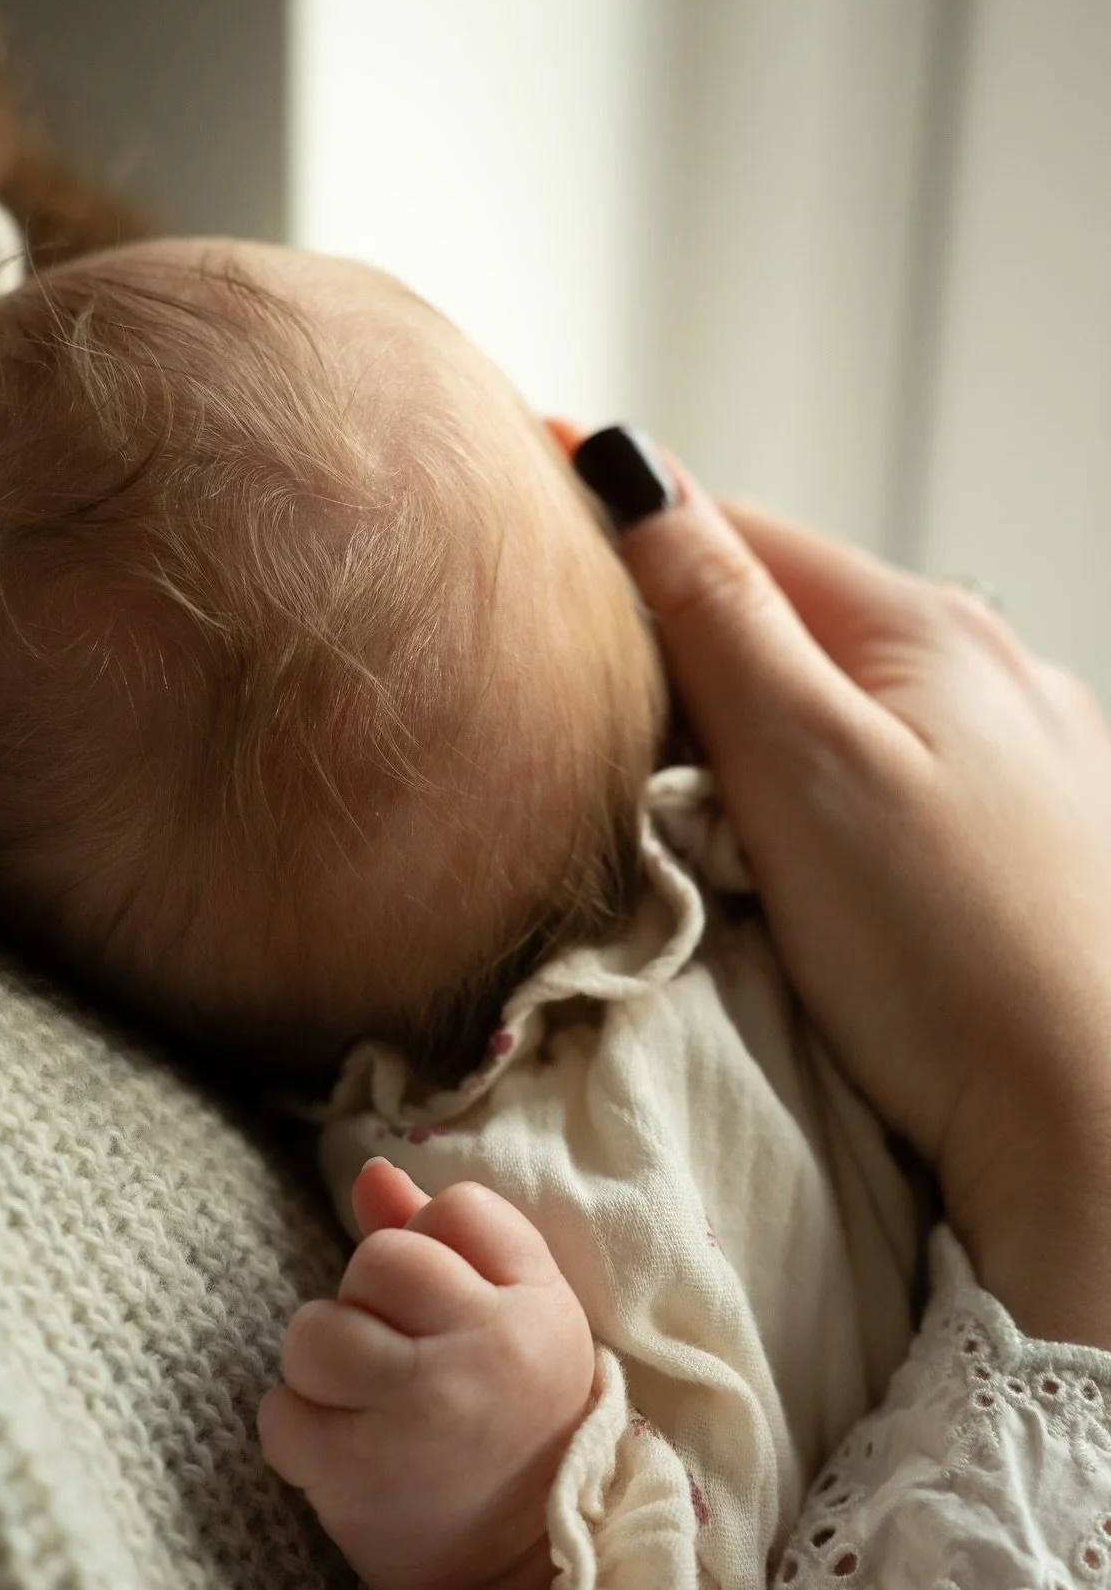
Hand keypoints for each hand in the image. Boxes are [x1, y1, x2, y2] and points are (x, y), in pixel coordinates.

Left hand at [257, 1159, 595, 1589]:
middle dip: (365, 1298)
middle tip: (390, 1354)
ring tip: (354, 1398)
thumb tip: (371, 1171)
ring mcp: (420, 1412)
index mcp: (535, 1305)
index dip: (431, 1247)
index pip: (457, 1210)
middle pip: (379, 1259)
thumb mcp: (514, 1320)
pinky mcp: (359, 1472)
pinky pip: (281, 1411)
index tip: (439, 1306)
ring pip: (316, 1330)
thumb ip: (445, 1239)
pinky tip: (333, 1451)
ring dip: (317, 1363)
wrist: (512, 1571)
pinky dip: (293, 1432)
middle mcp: (484, 1350)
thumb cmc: (507, 1420)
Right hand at [621, 463, 1110, 1344]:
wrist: (1086, 1121)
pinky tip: (803, 828)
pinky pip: (894, 760)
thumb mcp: (802, 768)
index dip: (624, 529)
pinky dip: (824, 770)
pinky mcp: (1025, 832)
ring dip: (757, 702)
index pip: (737, 529)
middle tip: (582, 665)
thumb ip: (715, 616)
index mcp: (923, 626)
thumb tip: (631, 467)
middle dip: (685, 625)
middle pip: (792, 606)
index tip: (534, 528)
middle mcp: (989, 664)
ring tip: (677, 755)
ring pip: (844, 687)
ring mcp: (1019, 748)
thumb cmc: (946, 962)